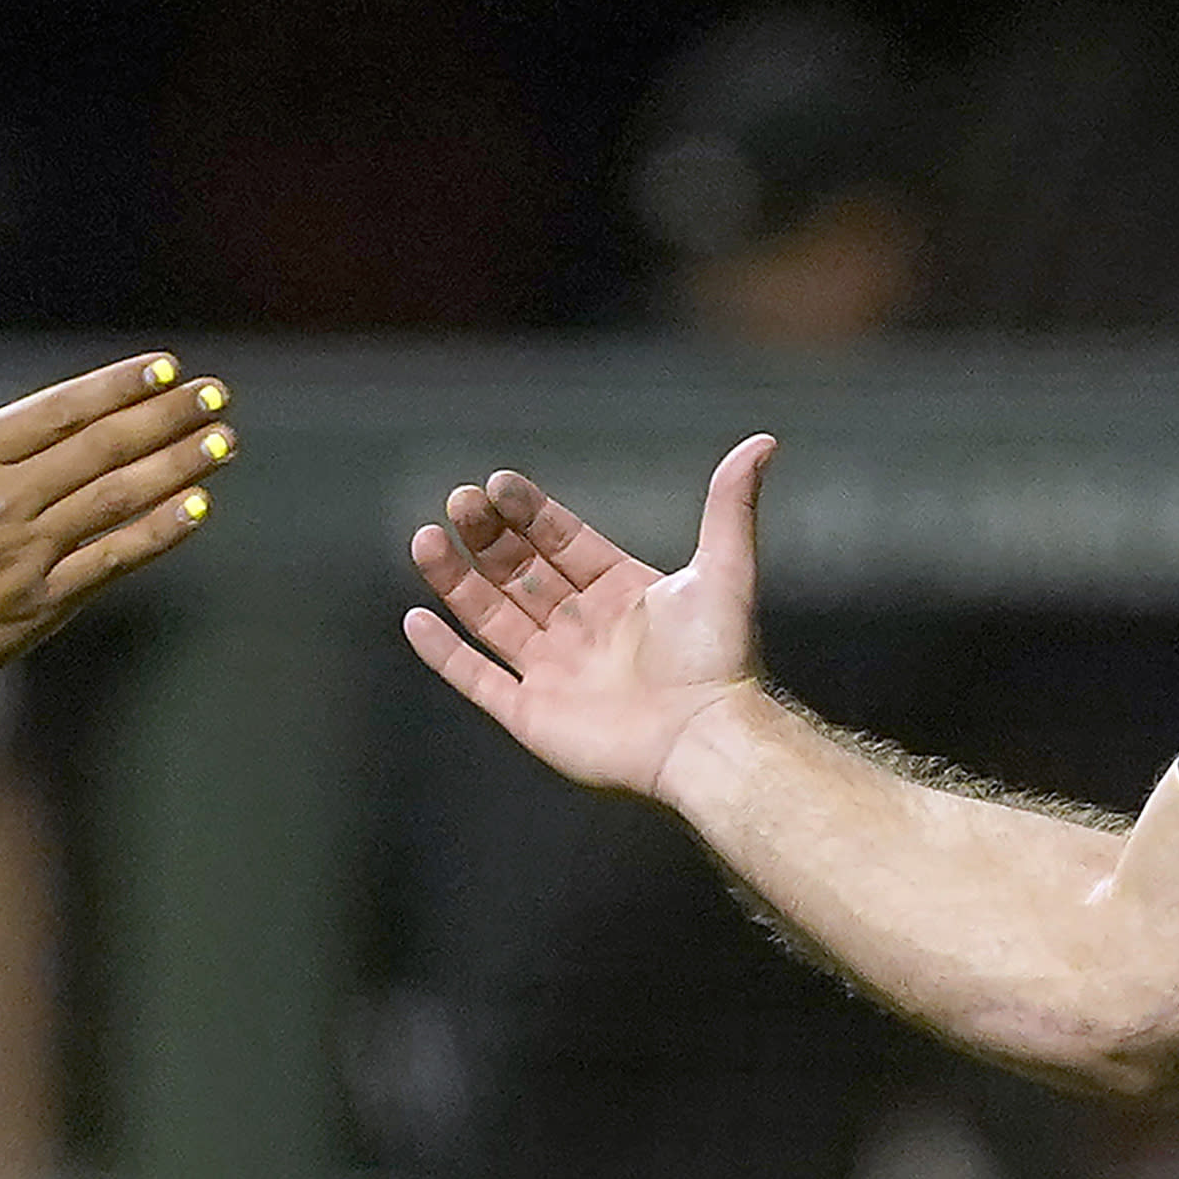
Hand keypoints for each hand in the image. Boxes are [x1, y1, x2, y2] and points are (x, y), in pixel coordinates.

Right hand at [0, 276, 234, 689]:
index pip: (58, 411)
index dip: (117, 387)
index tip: (166, 367)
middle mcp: (0, 503)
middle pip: (98, 450)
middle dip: (163, 418)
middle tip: (214, 394)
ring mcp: (25, 556)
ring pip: (114, 501)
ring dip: (175, 468)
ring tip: (222, 441)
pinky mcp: (43, 603)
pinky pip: (112, 561)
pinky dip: (158, 533)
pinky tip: (198, 506)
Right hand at [403, 435, 775, 802]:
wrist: (705, 736)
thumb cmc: (717, 660)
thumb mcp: (724, 569)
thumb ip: (730, 506)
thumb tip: (763, 442)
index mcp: (620, 595)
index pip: (562, 542)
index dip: (529, 512)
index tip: (499, 482)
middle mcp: (582, 631)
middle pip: (519, 573)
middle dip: (486, 537)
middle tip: (458, 500)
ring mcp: (553, 674)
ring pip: (490, 618)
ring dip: (456, 580)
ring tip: (424, 539)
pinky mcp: (531, 715)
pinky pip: (477, 679)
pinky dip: (444, 653)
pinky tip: (415, 619)